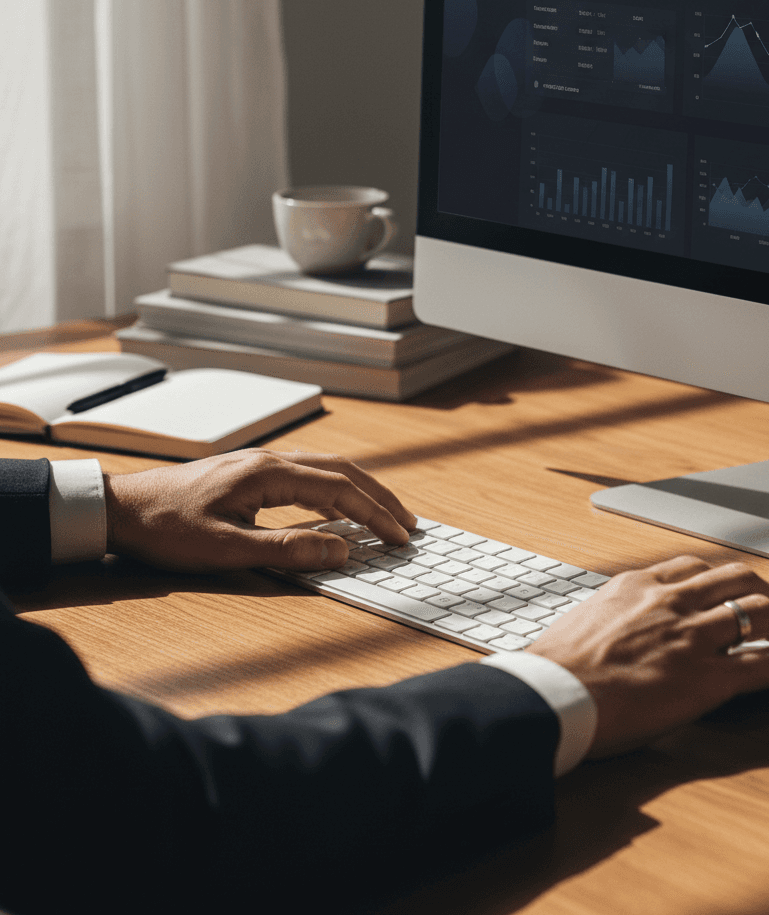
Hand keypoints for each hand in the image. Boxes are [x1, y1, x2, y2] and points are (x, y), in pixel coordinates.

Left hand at [104, 449, 416, 572]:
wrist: (118, 510)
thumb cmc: (165, 529)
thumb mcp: (226, 549)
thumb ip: (287, 550)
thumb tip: (341, 550)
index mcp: (268, 473)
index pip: (339, 489)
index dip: (374, 513)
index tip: (400, 536)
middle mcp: (270, 460)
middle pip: (342, 470)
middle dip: (380, 496)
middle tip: (409, 522)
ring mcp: (260, 463)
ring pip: (327, 468)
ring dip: (361, 489)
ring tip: (386, 512)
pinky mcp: (250, 473)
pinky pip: (308, 474)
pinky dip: (337, 488)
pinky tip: (340, 504)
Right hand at [526, 555, 768, 758]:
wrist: (548, 696)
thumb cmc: (553, 670)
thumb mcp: (583, 624)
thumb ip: (611, 620)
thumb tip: (614, 637)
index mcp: (637, 585)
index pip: (695, 567)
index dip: (727, 581)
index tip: (736, 594)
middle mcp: (669, 600)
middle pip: (740, 578)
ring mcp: (690, 635)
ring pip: (762, 612)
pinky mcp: (705, 676)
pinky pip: (767, 665)